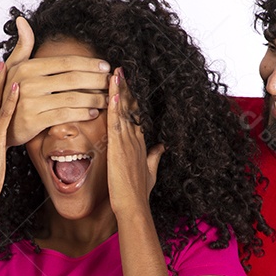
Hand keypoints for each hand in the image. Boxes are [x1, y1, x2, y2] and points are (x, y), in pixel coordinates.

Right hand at [1, 16, 110, 145]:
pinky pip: (65, 115)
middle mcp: (28, 83)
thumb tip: (21, 19)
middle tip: (111, 82)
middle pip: (73, 79)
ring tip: (106, 99)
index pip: (66, 62)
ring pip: (72, 98)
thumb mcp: (12, 68)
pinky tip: (93, 113)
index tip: (106, 66)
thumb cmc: (8, 95)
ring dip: (94, 98)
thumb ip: (22, 45)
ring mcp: (30, 102)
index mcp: (27, 67)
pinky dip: (82, 114)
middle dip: (96, 80)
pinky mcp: (33, 121)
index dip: (89, 64)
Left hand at [106, 67, 162, 217]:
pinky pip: (117, 122)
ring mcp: (128, 142)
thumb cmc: (139, 192)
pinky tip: (113, 92)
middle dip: (126, 88)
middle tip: (120, 69)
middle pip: (130, 108)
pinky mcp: (119, 147)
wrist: (134, 205)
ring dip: (120, 90)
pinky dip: (116, 106)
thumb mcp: (150, 171)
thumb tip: (161, 146)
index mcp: (140, 143)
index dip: (131, 99)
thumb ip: (155, 157)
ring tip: (116, 72)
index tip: (126, 84)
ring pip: (124, 111)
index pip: (135, 115)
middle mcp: (136, 139)